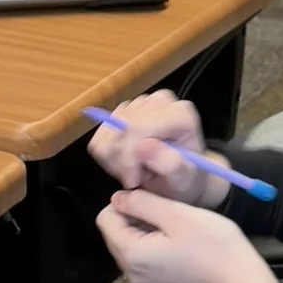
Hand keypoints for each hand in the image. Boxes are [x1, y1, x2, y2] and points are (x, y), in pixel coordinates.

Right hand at [87, 90, 225, 206]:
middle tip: (137, 178)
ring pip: (106, 134)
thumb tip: (144, 146)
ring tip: (136, 170)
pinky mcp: (121, 111)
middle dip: (121, 161)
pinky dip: (108, 157)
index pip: (136, 128)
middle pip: (118, 129)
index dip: (128, 158)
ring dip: (115, 161)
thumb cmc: (184, 180)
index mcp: (180, 113)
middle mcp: (160, 101)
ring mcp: (139, 103)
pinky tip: (126, 163)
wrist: (177, 177)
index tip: (134, 180)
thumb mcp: (183, 180)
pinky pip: (99, 137)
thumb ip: (169, 164)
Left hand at [97, 191, 280, 282]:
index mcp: (131, 254)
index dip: (125, 202)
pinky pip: (148, 261)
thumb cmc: (215, 248)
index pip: (105, 218)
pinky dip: (158, 248)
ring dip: (149, 231)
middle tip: (170, 212)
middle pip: (117, 234)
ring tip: (179, 228)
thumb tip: (118, 198)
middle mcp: (131, 274)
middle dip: (136, 217)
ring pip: (133, 246)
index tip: (154, 199)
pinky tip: (184, 245)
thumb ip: (142, 202)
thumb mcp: (178, 215)